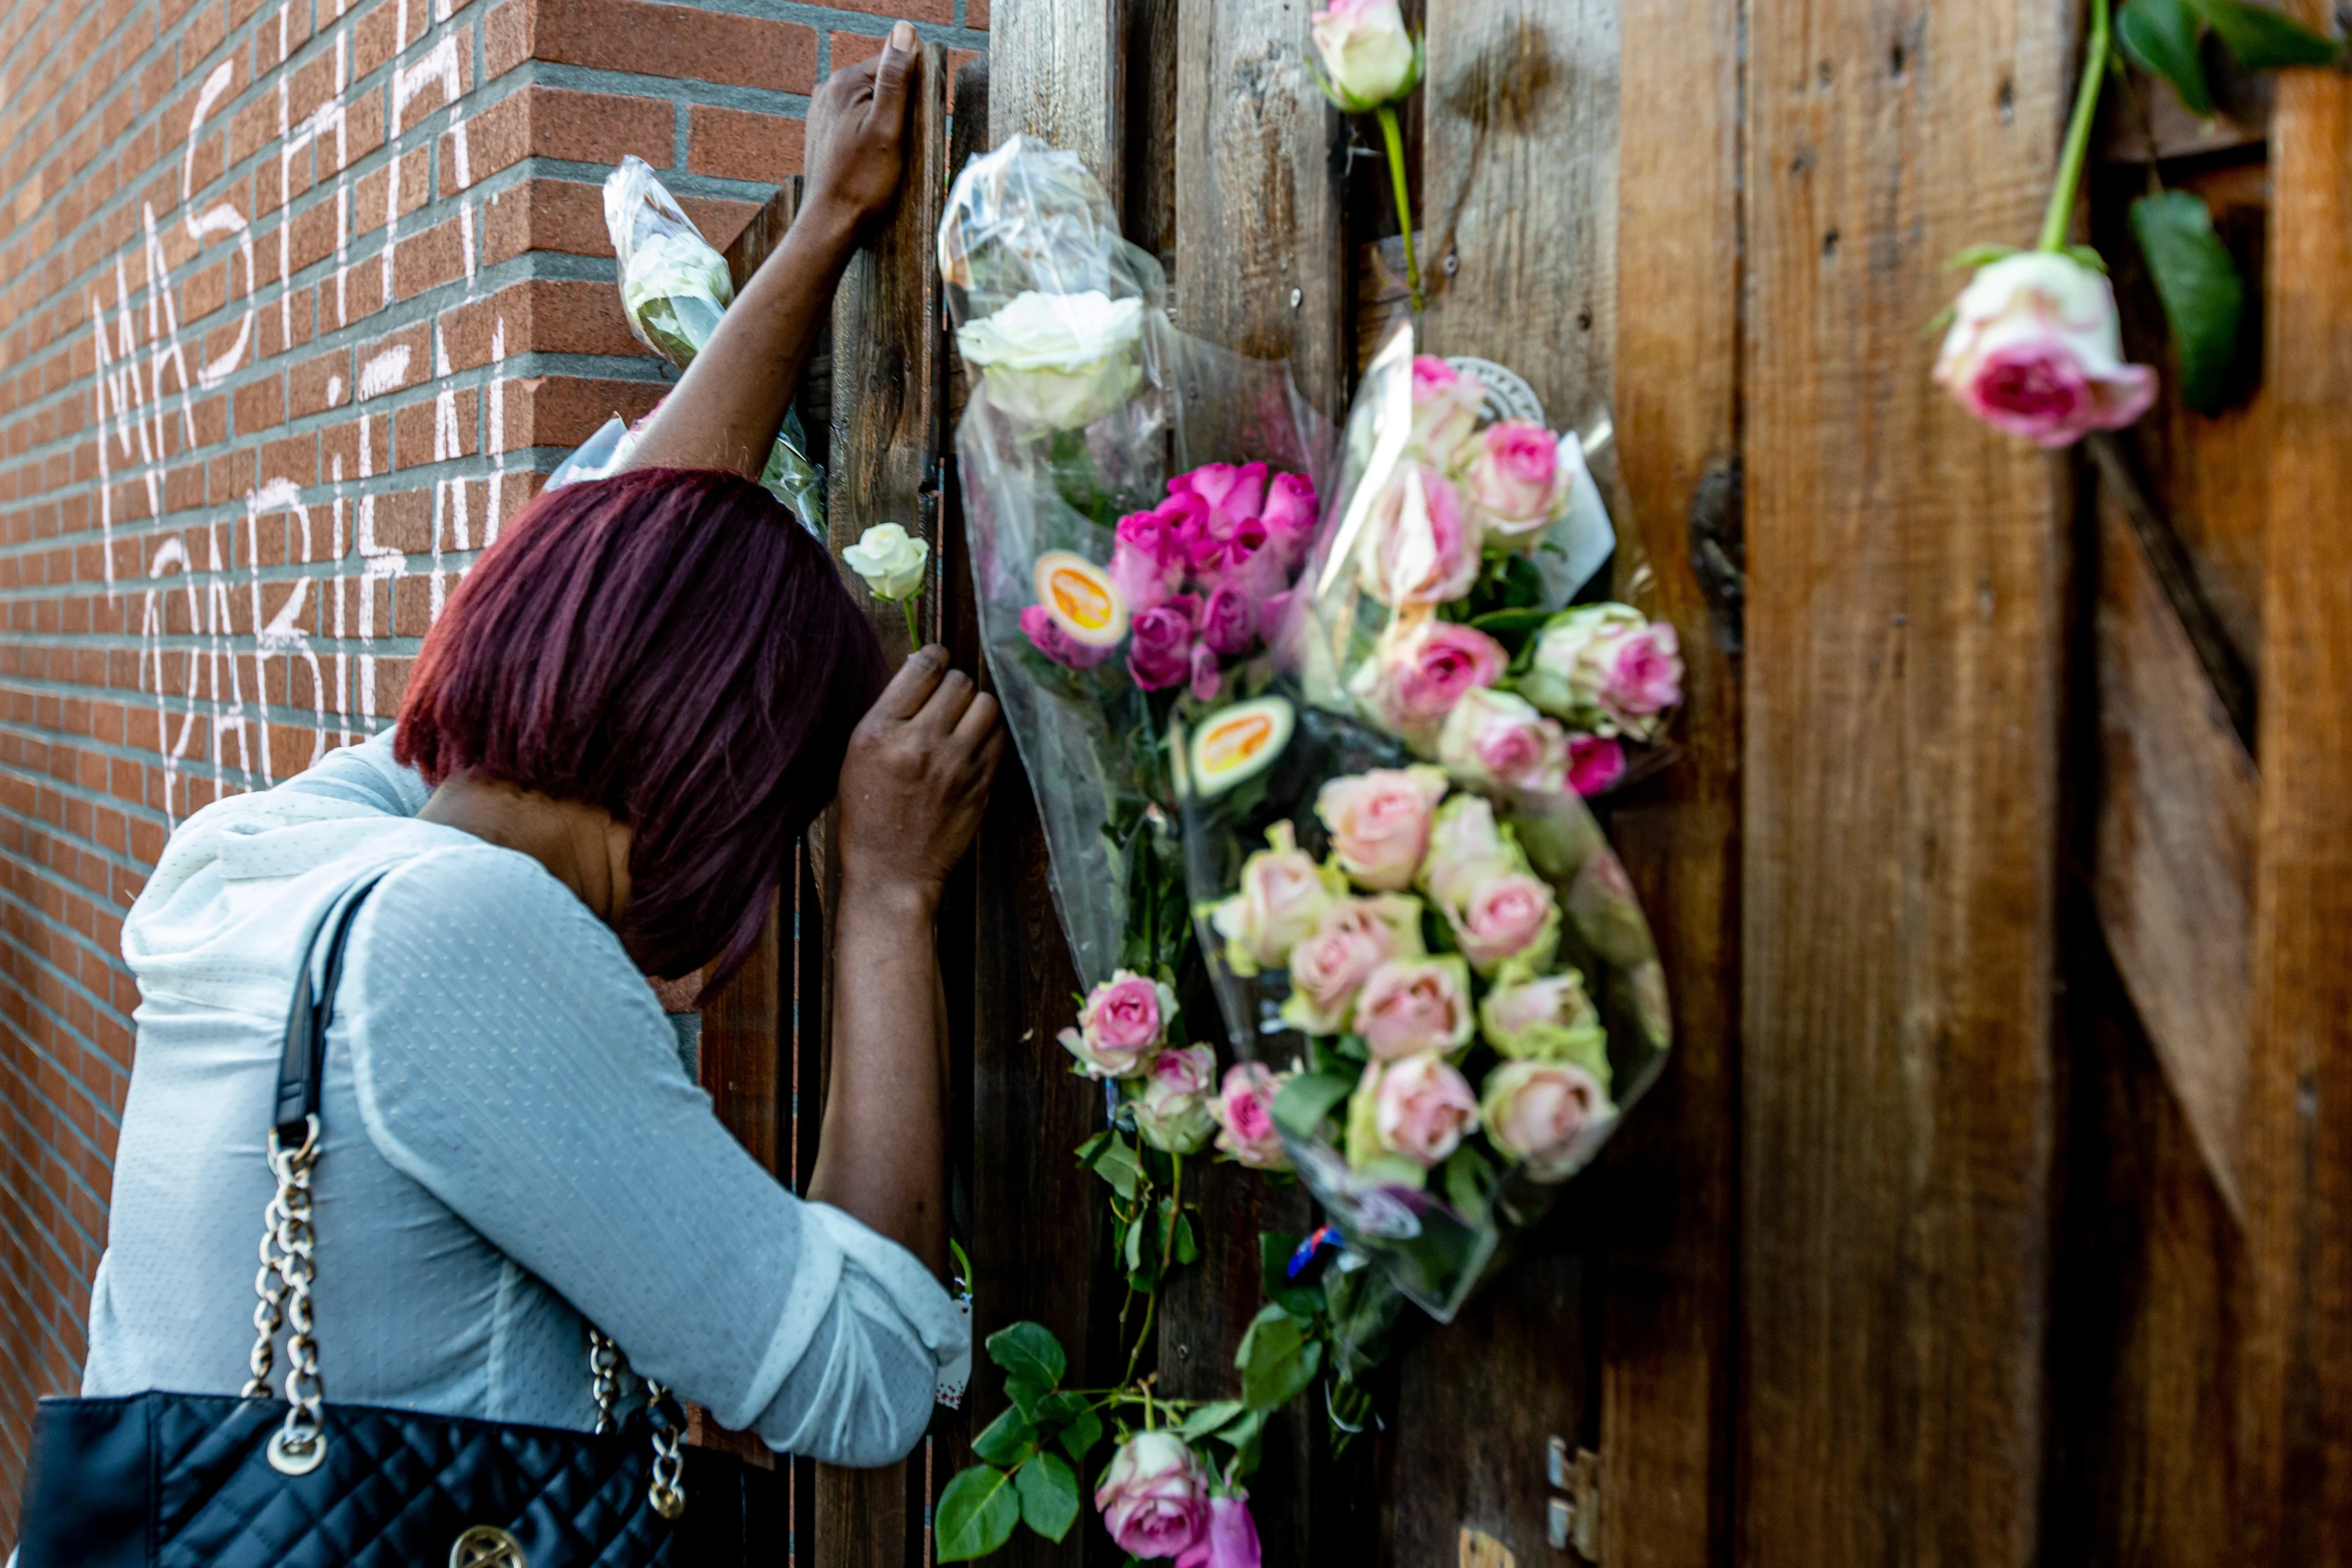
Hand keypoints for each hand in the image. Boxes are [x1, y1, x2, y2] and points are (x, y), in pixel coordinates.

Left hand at [804, 21, 918, 233]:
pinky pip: (857, 120)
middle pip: (882, 84)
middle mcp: (829, 89)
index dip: (913, 94)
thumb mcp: (889, 129)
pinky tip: (871, 158)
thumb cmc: (863, 183)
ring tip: (884, 155)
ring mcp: (823, 110)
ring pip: (870, 103)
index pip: (894, 65)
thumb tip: (904, 31)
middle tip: (900, 145)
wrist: (831, 223)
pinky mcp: (824, 130)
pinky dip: (870, 134)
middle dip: (898, 109)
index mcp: (845, 82)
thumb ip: (896, 78)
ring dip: (885, 122)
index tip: (913, 125)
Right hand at [837, 646, 1006, 912]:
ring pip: (986, 704)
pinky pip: (998, 736)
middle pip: (959, 681)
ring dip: (975, 705)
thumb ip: (889, 712)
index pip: (923, 668)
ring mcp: (956, 765)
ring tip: (962, 719)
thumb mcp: (858, 755)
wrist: (892, 872)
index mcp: (880, 732)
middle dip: (953, 683)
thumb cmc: (867, 814)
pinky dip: (988, 732)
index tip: (935, 661)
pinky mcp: (981, 784)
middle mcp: (920, 743)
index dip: (933, 657)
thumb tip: (923, 670)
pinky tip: (973, 743)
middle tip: (945, 698)